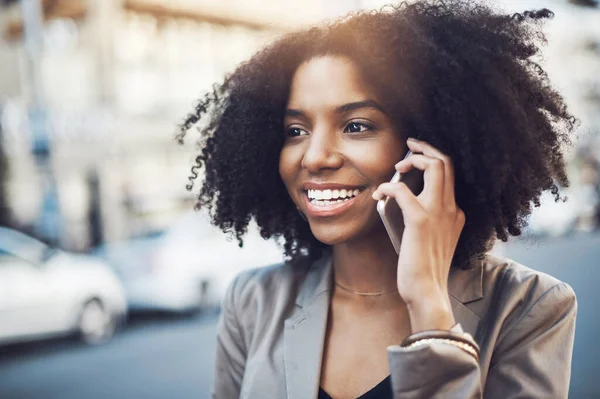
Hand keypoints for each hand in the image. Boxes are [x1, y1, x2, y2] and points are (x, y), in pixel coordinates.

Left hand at [372, 138, 464, 331]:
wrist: (426, 291)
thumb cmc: (424, 270)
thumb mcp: (433, 241)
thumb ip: (428, 221)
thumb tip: (405, 204)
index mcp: (456, 213)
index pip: (450, 174)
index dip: (433, 158)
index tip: (415, 156)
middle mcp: (452, 209)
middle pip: (446, 162)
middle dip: (425, 148)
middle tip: (408, 146)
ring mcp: (438, 213)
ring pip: (435, 166)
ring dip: (413, 160)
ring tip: (397, 166)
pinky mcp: (420, 221)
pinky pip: (402, 191)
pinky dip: (388, 187)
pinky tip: (379, 194)